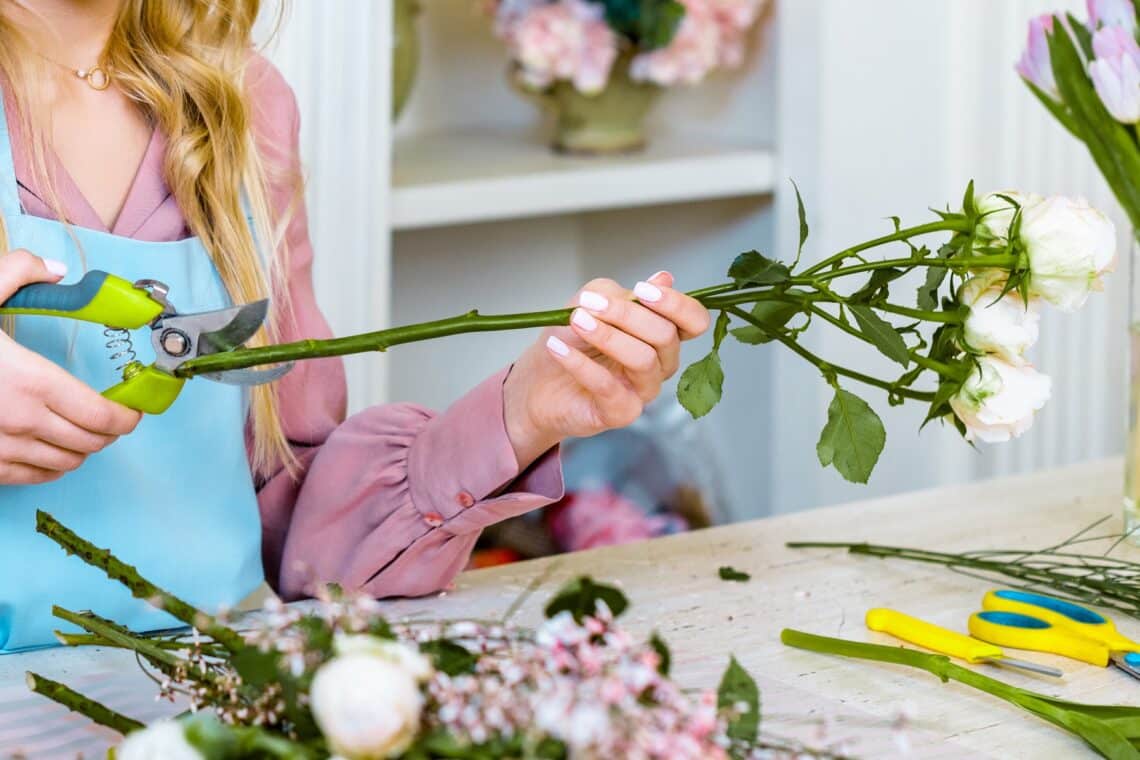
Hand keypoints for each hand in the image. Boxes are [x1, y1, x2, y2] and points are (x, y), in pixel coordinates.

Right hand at [0, 250, 140, 483]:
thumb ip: (16, 273)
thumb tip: (55, 269)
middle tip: (112, 415)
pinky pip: (32, 478)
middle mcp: (21, 423)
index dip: (127, 416)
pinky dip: (51, 466)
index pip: (102, 416)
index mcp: (29, 381)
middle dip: (109, 430)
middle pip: (91, 442)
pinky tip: (49, 448)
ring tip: (83, 429)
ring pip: (66, 464)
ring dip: (82, 448)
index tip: (133, 407)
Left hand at [504, 271, 710, 466]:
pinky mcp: (622, 413)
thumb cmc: (571, 340)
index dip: (677, 304)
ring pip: (643, 360)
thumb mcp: (589, 303)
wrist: (540, 380)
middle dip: (628, 315)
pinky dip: (581, 364)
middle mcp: (660, 364)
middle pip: (666, 337)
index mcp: (662, 334)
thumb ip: (621, 293)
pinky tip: (559, 349)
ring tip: (576, 321)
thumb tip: (664, 279)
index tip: (642, 290)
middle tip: (591, 304)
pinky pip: (608, 386)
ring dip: (607, 336)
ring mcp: (643, 390)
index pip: (694, 321)